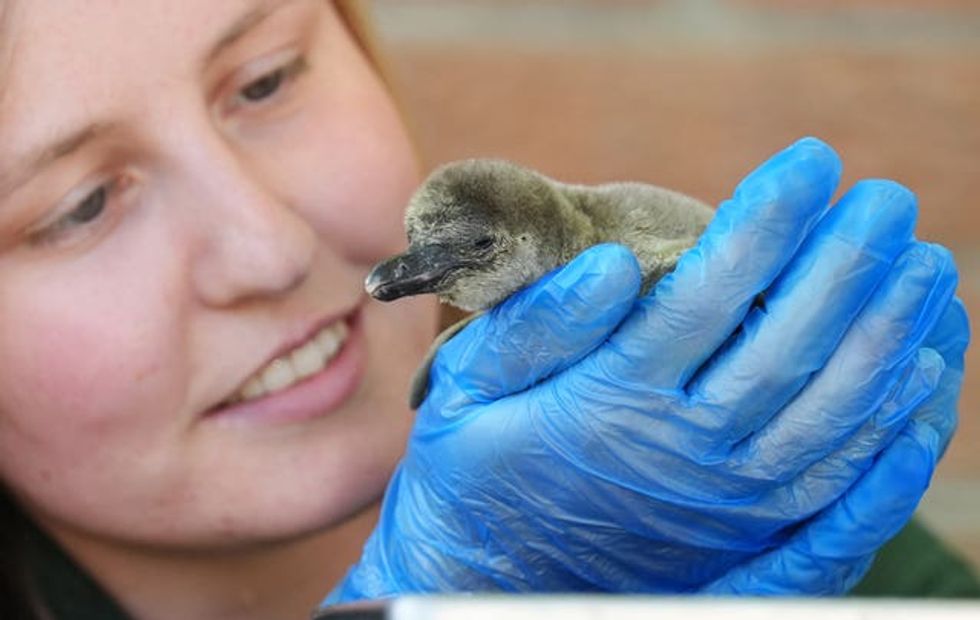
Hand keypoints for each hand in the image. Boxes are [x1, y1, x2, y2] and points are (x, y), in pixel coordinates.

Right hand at [322, 138, 960, 602]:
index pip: (704, 295)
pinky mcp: (747, 534)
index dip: (764, 223)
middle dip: (846, 264)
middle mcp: (678, 448)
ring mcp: (722, 498)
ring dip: (887, 334)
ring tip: (924, 266)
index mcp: (609, 398)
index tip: (810, 161)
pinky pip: (838, 486)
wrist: (489, 578)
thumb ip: (535, 327)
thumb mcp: (469, 387)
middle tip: (887, 199)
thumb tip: (614, 266)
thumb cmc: (476, 465)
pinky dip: (891, 429)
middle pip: (785, 346)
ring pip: (829, 413)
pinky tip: (925, 373)